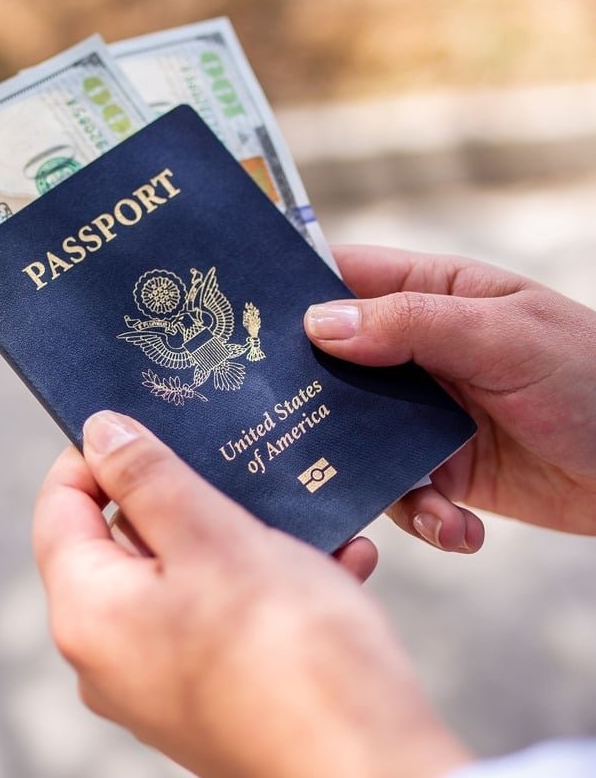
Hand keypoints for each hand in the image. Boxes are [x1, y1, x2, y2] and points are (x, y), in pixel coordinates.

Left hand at [34, 411, 469, 777]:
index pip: (60, 508)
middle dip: (187, 495)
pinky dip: (269, 581)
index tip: (143, 421)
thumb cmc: (290, 652)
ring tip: (304, 518)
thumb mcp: (213, 537)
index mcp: (90, 615)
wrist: (374, 771)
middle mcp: (113, 655)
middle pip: (128, 541)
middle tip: (237, 465)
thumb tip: (101, 431)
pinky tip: (335, 566)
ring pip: (190, 573)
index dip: (95, 456)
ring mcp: (164, 679)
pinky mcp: (214, 692)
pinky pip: (227, 614)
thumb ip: (148, 477)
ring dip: (244, 537)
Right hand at [305, 246, 595, 551]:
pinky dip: (424, 515)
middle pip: (334, 365)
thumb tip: (318, 323)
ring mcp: (424, 412)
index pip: (345, 278)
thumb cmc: (591, 376)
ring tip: (421, 501)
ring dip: (372, 474)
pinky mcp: (441, 467)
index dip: (293, 292)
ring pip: (357, 436)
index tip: (244, 322)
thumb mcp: (503, 335)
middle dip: (311, 397)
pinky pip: (401, 490)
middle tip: (279, 425)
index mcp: (431, 295)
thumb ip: (411, 324)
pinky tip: (459, 528)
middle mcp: (416, 351)